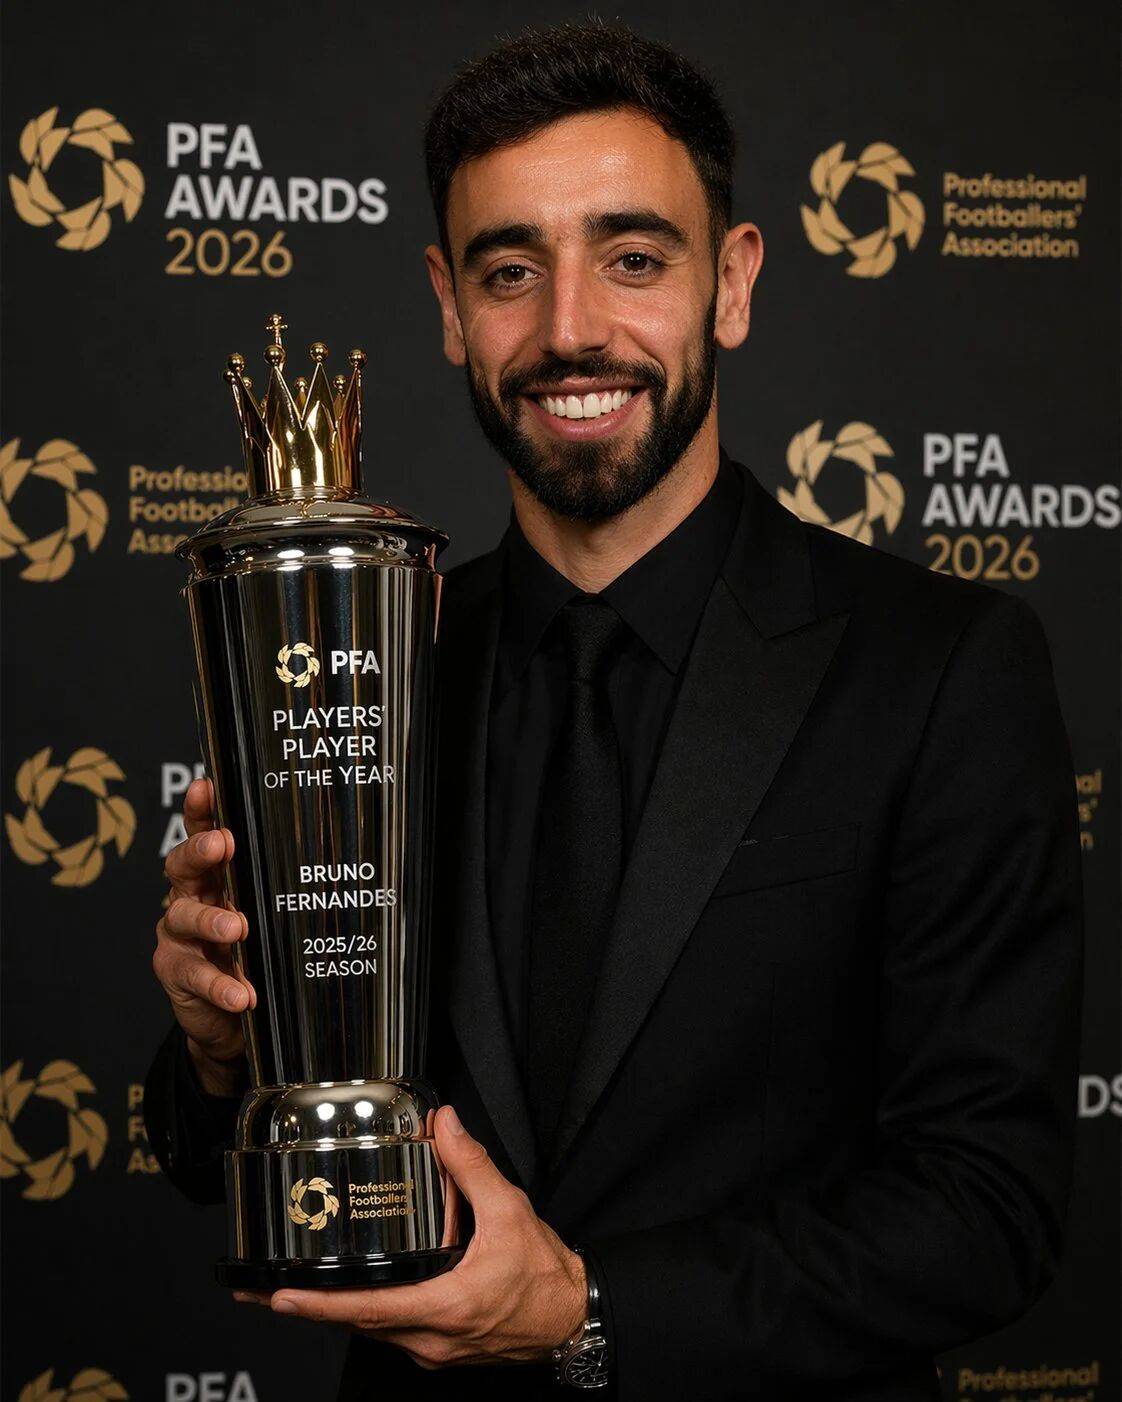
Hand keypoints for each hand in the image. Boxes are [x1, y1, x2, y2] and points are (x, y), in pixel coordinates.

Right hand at [151, 777, 253, 1095]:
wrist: (234, 1013)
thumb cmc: (260, 946)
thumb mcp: (271, 909)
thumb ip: (281, 883)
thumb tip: (330, 843)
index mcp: (213, 872)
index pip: (202, 831)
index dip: (200, 809)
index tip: (206, 787)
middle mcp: (191, 895)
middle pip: (182, 864)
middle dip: (200, 850)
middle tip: (222, 844)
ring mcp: (179, 934)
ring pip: (185, 917)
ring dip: (213, 921)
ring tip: (238, 929)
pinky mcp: (176, 972)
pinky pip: (195, 975)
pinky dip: (220, 984)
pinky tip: (241, 993)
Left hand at [234, 1105, 587, 1369]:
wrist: (570, 1316)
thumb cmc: (544, 1275)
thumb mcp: (509, 1211)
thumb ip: (472, 1166)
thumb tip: (445, 1125)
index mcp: (443, 1306)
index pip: (366, 1309)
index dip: (317, 1305)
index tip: (277, 1298)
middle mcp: (431, 1338)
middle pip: (358, 1323)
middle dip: (312, 1307)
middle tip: (266, 1292)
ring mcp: (434, 1350)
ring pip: (374, 1330)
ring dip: (340, 1310)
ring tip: (302, 1290)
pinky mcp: (440, 1350)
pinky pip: (394, 1332)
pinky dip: (371, 1312)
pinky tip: (363, 1289)